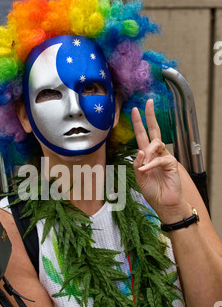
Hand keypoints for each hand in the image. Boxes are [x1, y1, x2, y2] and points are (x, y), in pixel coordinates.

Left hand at [131, 99, 186, 218]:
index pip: (143, 135)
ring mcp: (165, 157)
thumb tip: (139, 151)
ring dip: (147, 152)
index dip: (139, 123)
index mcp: (147, 155)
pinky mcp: (171, 163)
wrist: (163, 203)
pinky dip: (150, 165)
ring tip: (143, 166)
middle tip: (148, 103)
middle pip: (154, 130)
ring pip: (156, 144)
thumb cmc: (152, 191)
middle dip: (150, 116)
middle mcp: (156, 153)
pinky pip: (159, 159)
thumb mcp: (138, 177)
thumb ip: (137, 164)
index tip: (135, 110)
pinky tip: (145, 171)